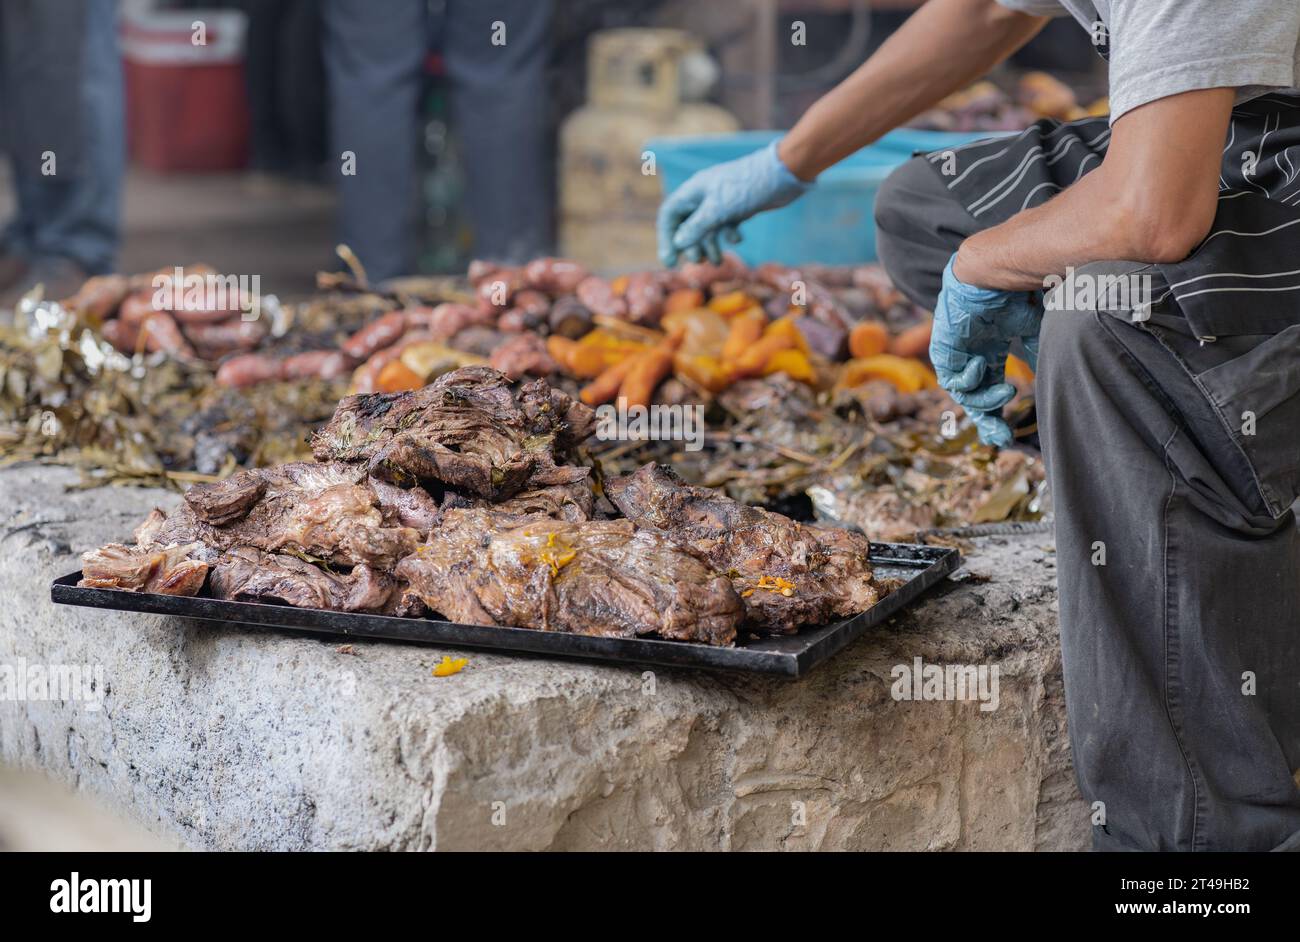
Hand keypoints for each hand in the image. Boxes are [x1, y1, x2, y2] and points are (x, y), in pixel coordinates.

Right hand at [657, 141, 811, 266]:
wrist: (784, 174)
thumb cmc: (748, 187)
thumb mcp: (719, 209)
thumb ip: (697, 227)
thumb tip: (678, 244)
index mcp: (694, 191)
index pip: (669, 216)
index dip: (667, 239)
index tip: (670, 261)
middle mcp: (704, 196)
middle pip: (687, 225)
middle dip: (691, 246)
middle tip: (699, 262)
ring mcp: (721, 201)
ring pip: (707, 228)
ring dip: (710, 246)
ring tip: (717, 263)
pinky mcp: (738, 207)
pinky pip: (725, 226)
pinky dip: (729, 236)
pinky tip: (737, 239)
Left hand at [930, 255, 1041, 447]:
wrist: (997, 267)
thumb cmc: (1018, 291)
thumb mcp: (1036, 330)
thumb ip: (1041, 355)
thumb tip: (1058, 380)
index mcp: (991, 348)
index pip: (990, 387)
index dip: (997, 411)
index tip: (1006, 436)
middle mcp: (972, 351)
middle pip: (974, 396)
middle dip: (987, 419)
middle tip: (1000, 435)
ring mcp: (957, 349)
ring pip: (962, 391)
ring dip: (983, 400)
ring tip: (1005, 393)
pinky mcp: (943, 345)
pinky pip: (949, 374)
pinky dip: (966, 379)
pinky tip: (981, 367)